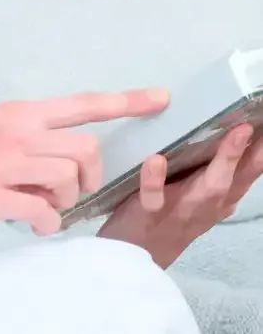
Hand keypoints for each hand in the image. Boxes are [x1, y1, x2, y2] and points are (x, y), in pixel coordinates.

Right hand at [0, 89, 168, 236]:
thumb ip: (20, 135)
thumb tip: (53, 159)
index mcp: (15, 113)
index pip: (81, 103)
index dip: (125, 101)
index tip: (160, 99)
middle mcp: (14, 132)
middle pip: (86, 149)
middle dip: (91, 177)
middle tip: (71, 192)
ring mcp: (2, 164)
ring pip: (68, 179)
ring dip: (67, 202)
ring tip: (43, 207)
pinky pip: (42, 214)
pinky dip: (46, 224)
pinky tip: (30, 222)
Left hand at [98, 124, 262, 267]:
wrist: (133, 256)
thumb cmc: (164, 218)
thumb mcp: (195, 198)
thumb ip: (210, 175)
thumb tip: (225, 139)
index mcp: (215, 200)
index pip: (244, 176)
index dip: (258, 155)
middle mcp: (203, 206)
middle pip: (232, 182)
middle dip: (248, 157)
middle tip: (253, 126)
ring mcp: (177, 212)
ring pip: (205, 191)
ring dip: (221, 165)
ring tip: (232, 135)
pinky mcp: (147, 215)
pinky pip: (152, 199)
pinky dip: (154, 180)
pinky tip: (155, 160)